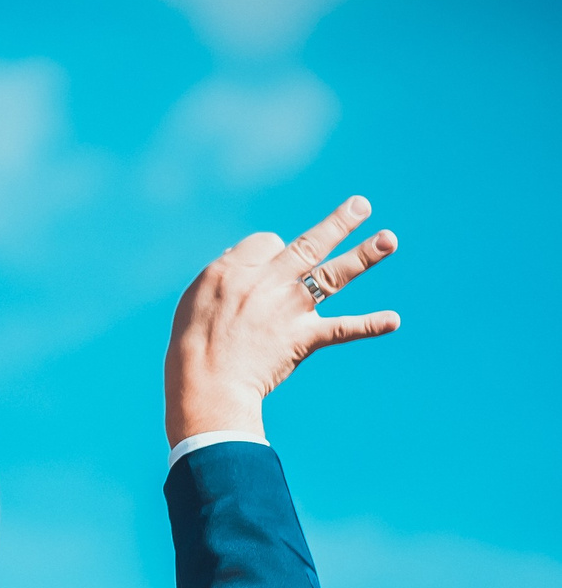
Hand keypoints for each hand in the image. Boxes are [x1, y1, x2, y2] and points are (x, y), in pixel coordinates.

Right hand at [165, 195, 400, 444]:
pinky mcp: (305, 337)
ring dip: (364, 256)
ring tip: (389, 239)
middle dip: (338, 223)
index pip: (266, 242)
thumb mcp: (196, 298)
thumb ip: (224, 274)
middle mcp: (268, 281)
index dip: (270, 251)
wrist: (206, 382)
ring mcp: (290, 308)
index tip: (267, 265)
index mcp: (236, 269)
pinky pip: (343, 329)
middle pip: (308, 244)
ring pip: (333, 275)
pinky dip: (369, 325)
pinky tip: (394, 320)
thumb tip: (240, 256)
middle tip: (363, 205)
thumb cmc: (194, 342)